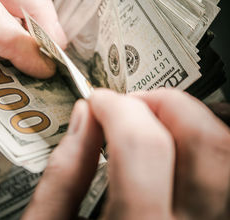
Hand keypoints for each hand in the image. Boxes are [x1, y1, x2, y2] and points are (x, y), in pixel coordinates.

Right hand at [23, 89, 229, 218]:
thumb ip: (63, 173)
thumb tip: (85, 120)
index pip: (142, 145)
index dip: (117, 108)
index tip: (99, 102)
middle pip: (204, 145)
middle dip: (163, 105)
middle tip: (131, 106)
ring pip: (229, 159)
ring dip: (192, 123)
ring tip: (155, 123)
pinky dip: (211, 150)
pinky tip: (181, 148)